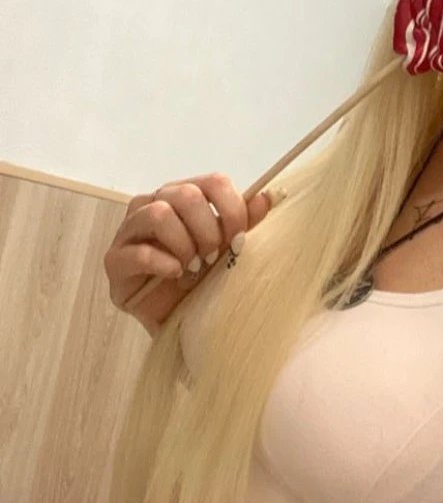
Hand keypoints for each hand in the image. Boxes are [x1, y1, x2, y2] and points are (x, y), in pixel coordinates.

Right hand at [103, 172, 270, 335]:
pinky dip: (164, 264)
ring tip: (194, 267)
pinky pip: (138, 252)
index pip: (212, 182)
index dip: (231, 208)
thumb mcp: (229, 249)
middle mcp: (152, 204)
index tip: (240, 237)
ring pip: (158, 214)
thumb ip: (245, 222)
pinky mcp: (114, 261)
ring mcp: (129, 231)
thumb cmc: (203, 279)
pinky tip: (176, 275)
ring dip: (185, 244)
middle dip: (208, 229)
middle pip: (185, 194)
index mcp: (183, 195)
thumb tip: (269, 196)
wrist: (180, 320)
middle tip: (214, 256)